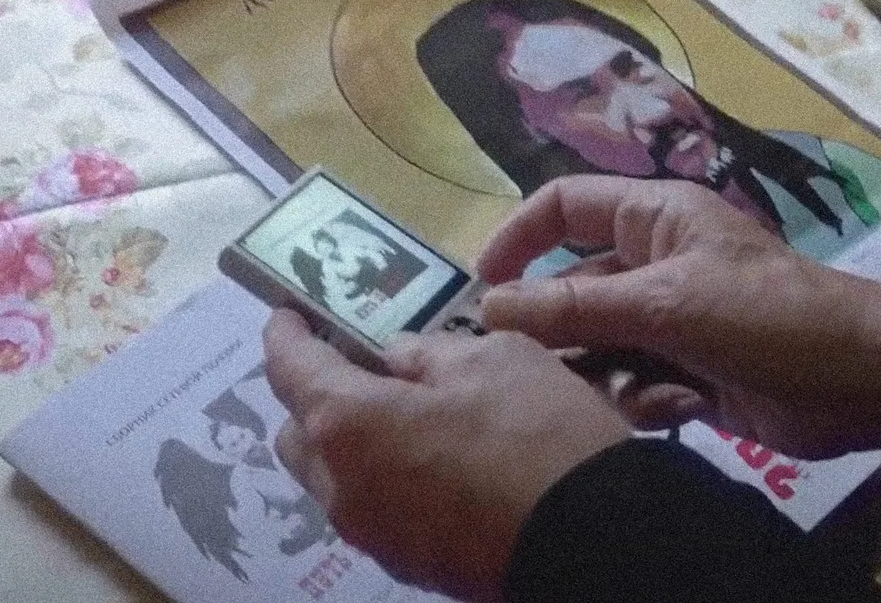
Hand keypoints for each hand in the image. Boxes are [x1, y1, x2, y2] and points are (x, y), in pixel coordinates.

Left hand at [262, 310, 628, 601]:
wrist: (595, 545)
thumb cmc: (537, 435)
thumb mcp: (492, 358)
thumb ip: (428, 354)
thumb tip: (396, 360)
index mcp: (347, 422)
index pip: (288, 368)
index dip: (285, 334)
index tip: (289, 315)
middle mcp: (341, 486)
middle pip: (298, 432)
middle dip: (313, 394)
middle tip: (356, 364)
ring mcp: (371, 534)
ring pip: (332, 477)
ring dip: (348, 441)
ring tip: (402, 412)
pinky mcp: (406, 565)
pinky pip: (372, 509)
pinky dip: (381, 478)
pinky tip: (431, 459)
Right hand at [477, 175, 880, 458]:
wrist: (862, 382)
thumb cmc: (763, 317)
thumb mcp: (661, 304)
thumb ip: (571, 307)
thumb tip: (488, 307)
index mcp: (651, 218)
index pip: (561, 206)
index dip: (516, 238)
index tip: (481, 286)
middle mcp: (652, 261)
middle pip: (570, 288)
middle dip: (554, 329)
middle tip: (527, 368)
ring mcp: (666, 318)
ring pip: (594, 343)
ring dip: (600, 373)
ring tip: (622, 391)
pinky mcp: (682, 368)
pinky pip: (629, 381)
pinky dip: (641, 399)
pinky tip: (675, 408)